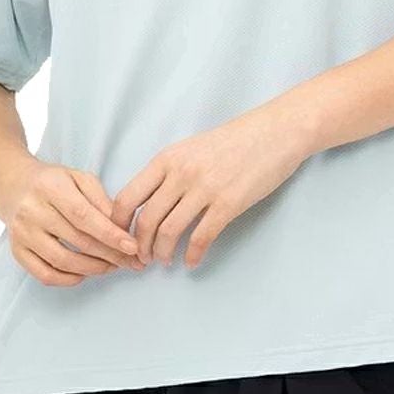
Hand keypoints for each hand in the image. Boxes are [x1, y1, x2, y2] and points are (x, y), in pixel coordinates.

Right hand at [0, 159, 143, 286]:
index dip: (110, 234)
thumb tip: (122, 229)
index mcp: (51, 188)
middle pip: (77, 241)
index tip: (132, 247)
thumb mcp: (79, 179)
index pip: (84, 216)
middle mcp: (32, 211)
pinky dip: (69, 279)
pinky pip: (45, 275)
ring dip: (93, 269)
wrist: (13, 185)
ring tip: (112, 266)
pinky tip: (85, 273)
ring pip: (62, 261)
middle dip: (110, 255)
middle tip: (131, 261)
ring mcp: (22, 234)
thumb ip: (102, 201)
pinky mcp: (17, 251)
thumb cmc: (53, 182)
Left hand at [111, 105, 311, 269]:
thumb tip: (149, 202)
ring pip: (169, 232)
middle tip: (142, 258)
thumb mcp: (191, 148)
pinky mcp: (228, 204)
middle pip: (147, 220)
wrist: (274, 132)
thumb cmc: (234, 141)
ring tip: (164, 261)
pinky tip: (191, 261)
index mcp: (167, 159)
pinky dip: (192, 254)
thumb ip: (169, 172)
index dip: (119, 224)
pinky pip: (202, 237)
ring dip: (162, 253)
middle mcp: (181, 174)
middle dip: (140, 246)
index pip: (128, 197)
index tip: (121, 238)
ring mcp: (205, 189)